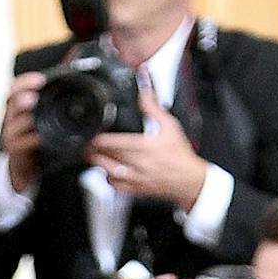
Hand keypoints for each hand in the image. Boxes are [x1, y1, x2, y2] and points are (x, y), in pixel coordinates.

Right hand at [0, 70, 45, 195]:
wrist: (27, 159)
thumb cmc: (37, 130)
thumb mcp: (43, 111)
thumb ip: (52, 95)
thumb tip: (71, 69)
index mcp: (18, 103)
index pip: (16, 87)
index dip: (25, 82)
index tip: (40, 80)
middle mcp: (12, 115)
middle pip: (12, 102)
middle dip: (21, 98)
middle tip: (33, 98)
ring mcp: (12, 132)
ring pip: (13, 123)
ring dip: (24, 120)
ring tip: (32, 119)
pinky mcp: (15, 148)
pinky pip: (21, 143)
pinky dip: (30, 140)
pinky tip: (39, 138)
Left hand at [90, 90, 210, 208]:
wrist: (189, 180)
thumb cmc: (180, 154)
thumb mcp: (169, 125)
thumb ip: (152, 107)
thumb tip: (145, 88)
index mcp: (144, 147)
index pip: (112, 143)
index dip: (97, 139)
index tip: (92, 135)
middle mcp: (137, 164)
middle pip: (104, 158)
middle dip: (93, 151)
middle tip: (88, 144)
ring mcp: (135, 179)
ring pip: (106, 173)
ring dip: (98, 164)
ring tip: (96, 156)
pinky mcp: (135, 190)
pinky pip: (114, 186)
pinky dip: (108, 178)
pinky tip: (109, 171)